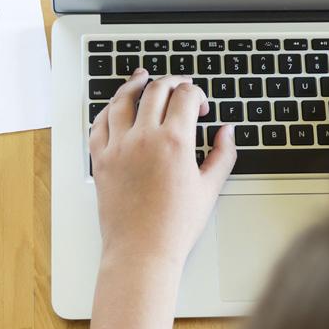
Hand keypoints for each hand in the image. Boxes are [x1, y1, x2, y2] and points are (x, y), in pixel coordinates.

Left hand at [89, 69, 236, 266]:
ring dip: (135, 83)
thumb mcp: (209, 188)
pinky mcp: (100, 159)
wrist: (141, 252)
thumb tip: (228, 131)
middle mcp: (144, 138)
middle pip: (156, 90)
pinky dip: (108, 109)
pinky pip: (99, 123)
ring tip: (142, 77)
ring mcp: (118, 147)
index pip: (184, 96)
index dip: (196, 93)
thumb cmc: (175, 226)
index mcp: (174, 142)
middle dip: (171, 81)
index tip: (200, 105)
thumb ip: (223, 154)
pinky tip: (116, 106)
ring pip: (123, 99)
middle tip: (179, 85)